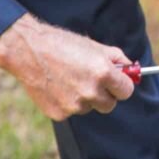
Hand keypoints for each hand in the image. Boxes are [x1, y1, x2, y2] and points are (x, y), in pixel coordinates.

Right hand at [0, 14, 134, 120]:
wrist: (27, 50)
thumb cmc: (63, 45)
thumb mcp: (95, 47)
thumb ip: (117, 60)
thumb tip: (131, 71)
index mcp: (103, 73)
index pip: (126, 92)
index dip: (122, 86)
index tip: (117, 83)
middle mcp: (90, 91)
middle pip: (110, 104)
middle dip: (105, 94)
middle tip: (92, 81)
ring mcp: (74, 105)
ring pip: (89, 108)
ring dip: (85, 98)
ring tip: (69, 79)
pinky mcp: (58, 114)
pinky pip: (71, 112)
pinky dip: (67, 102)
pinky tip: (57, 87)